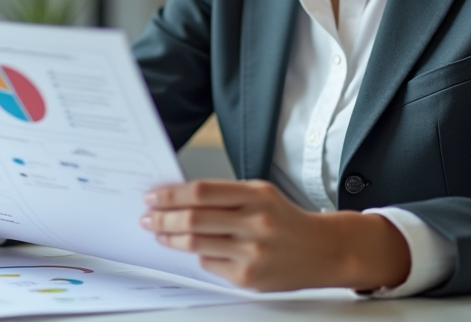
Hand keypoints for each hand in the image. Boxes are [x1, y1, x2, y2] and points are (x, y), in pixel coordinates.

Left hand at [141, 179, 409, 292]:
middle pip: (193, 220)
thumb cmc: (285, 219)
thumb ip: (225, 195)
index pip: (202, 192)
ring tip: (160, 233)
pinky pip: (210, 264)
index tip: (153, 196)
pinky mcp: (248, 278)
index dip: (171, 194)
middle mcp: (255, 224)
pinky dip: (198, 255)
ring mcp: (251, 254)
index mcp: (257, 196)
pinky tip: (194, 249)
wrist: (322, 250)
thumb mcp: (261, 194)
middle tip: (147, 217)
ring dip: (170, 239)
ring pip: (195, 245)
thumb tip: (178, 198)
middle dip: (162, 218)